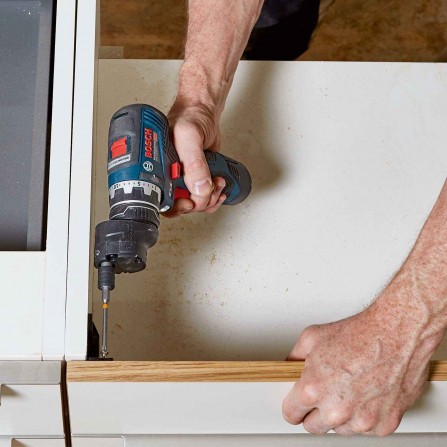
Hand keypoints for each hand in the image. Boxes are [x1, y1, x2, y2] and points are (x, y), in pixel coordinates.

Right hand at [165, 103, 225, 216]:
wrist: (204, 111)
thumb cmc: (189, 116)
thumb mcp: (189, 137)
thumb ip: (194, 163)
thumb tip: (199, 187)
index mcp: (160, 169)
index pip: (164, 200)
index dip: (178, 205)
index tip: (190, 200)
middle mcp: (171, 175)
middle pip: (181, 206)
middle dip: (199, 201)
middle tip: (208, 189)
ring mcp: (185, 178)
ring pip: (196, 204)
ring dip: (210, 198)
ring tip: (216, 182)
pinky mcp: (198, 178)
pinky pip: (205, 197)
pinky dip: (215, 196)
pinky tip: (219, 186)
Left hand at [282, 295, 440, 435]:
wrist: (396, 332)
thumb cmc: (359, 333)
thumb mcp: (312, 337)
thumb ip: (294, 359)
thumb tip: (288, 369)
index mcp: (313, 389)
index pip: (291, 414)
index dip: (294, 405)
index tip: (298, 402)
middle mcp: (337, 410)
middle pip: (314, 426)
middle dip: (316, 411)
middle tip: (326, 390)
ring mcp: (362, 421)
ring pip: (341, 428)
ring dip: (342, 414)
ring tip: (351, 386)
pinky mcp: (385, 424)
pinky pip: (367, 428)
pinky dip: (366, 415)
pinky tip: (368, 392)